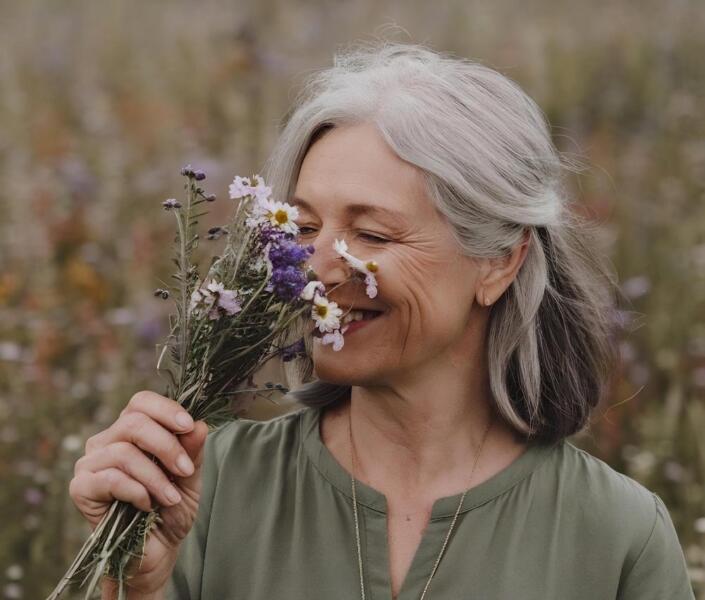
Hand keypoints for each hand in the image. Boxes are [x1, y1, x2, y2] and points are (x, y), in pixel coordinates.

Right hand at [69, 390, 208, 593]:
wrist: (156, 551)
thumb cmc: (172, 508)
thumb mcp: (190, 476)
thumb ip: (193, 450)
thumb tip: (199, 425)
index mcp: (131, 430)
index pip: (141, 402)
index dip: (166, 409)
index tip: (189, 426)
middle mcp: (107, 441)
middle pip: (133, 422)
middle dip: (167, 446)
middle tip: (186, 470)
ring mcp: (90, 463)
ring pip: (124, 451)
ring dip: (155, 476)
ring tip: (171, 497)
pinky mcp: (81, 488)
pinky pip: (110, 478)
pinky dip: (136, 491)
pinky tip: (146, 505)